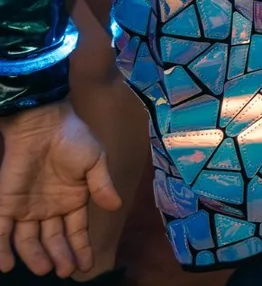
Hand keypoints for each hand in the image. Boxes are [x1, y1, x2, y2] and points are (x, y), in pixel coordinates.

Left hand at [0, 103, 121, 276]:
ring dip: (34, 257)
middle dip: (59, 256)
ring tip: (43, 269)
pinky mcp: (5, 205)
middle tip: (64, 271)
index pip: (75, 231)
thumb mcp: (95, 160)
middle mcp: (49, 209)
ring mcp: (25, 208)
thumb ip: (102, 185)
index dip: (80, 248)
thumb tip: (116, 206)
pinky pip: (1, 232)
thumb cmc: (73, 139)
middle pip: (52, 240)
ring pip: (28, 240)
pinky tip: (6, 265)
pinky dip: (2, 250)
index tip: (86, 265)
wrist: (43, 123)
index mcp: (72, 200)